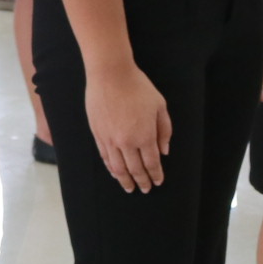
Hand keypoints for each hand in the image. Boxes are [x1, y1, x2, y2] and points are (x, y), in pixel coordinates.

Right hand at [84, 63, 171, 193]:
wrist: (110, 74)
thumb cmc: (138, 87)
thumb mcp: (160, 106)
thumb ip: (164, 130)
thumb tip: (164, 151)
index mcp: (145, 135)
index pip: (151, 163)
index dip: (155, 175)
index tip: (158, 182)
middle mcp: (127, 142)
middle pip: (135, 169)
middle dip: (142, 181)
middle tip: (145, 189)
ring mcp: (110, 139)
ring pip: (118, 167)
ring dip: (125, 180)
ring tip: (129, 187)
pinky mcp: (98, 133)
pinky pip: (105, 157)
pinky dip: (111, 168)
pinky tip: (115, 172)